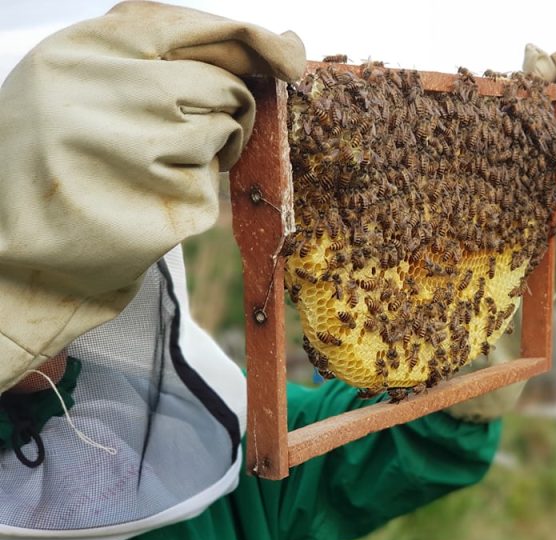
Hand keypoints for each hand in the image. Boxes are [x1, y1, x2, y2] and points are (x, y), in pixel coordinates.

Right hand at [0, 1, 305, 391]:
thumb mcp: (74, 87)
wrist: (7, 260)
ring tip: (151, 170)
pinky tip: (144, 205)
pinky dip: (193, 195)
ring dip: (210, 151)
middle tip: (201, 128)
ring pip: (223, 132)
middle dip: (228, 107)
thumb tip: (256, 50)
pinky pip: (211, 186)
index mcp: (80, 52)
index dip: (251, 38)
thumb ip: (147, 60)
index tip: (289, 54)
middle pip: (220, 84)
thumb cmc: (45, 165)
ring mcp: (142, 151)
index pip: (187, 25)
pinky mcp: (167, 205)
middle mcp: (111, 94)